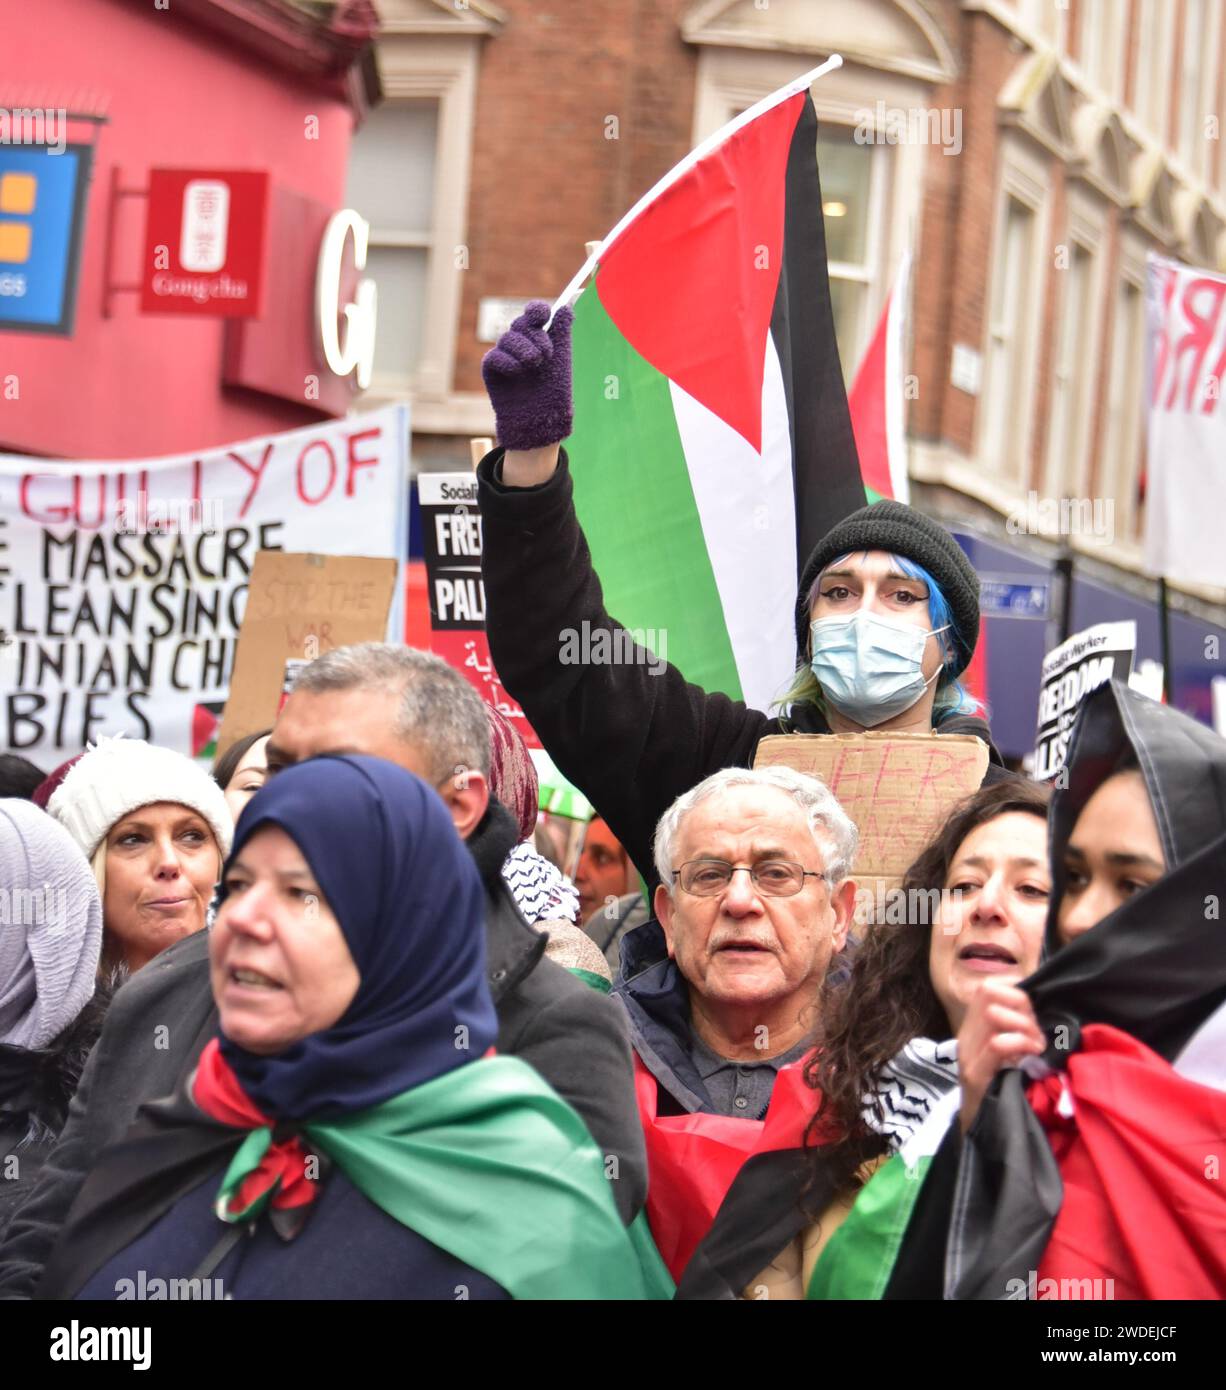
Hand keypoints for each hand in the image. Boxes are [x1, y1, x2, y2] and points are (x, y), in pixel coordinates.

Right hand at [481, 300, 574, 452]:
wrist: (541, 421)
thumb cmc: (553, 393)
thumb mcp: (561, 360)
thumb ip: (562, 333)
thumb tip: (567, 307)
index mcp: (538, 340)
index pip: (533, 315)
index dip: (537, 311)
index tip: (544, 315)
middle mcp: (520, 345)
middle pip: (521, 324)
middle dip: (535, 336)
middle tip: (546, 355)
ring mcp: (505, 357)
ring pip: (507, 338)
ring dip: (523, 349)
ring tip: (534, 365)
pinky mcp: (491, 371)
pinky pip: (494, 356)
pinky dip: (507, 362)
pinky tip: (518, 372)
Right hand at [957, 980, 1044, 1132]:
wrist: (978, 1129)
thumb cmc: (998, 1090)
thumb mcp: (1003, 1055)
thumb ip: (1012, 1031)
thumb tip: (1037, 1011)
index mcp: (971, 1028)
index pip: (988, 988)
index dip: (1014, 994)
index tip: (1032, 1016)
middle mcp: (965, 1035)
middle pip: (991, 994)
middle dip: (1022, 1008)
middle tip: (1038, 1034)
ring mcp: (967, 1053)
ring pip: (994, 1014)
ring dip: (1025, 1027)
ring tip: (1037, 1047)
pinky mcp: (975, 1074)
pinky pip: (997, 1043)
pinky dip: (1020, 1043)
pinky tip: (1032, 1055)